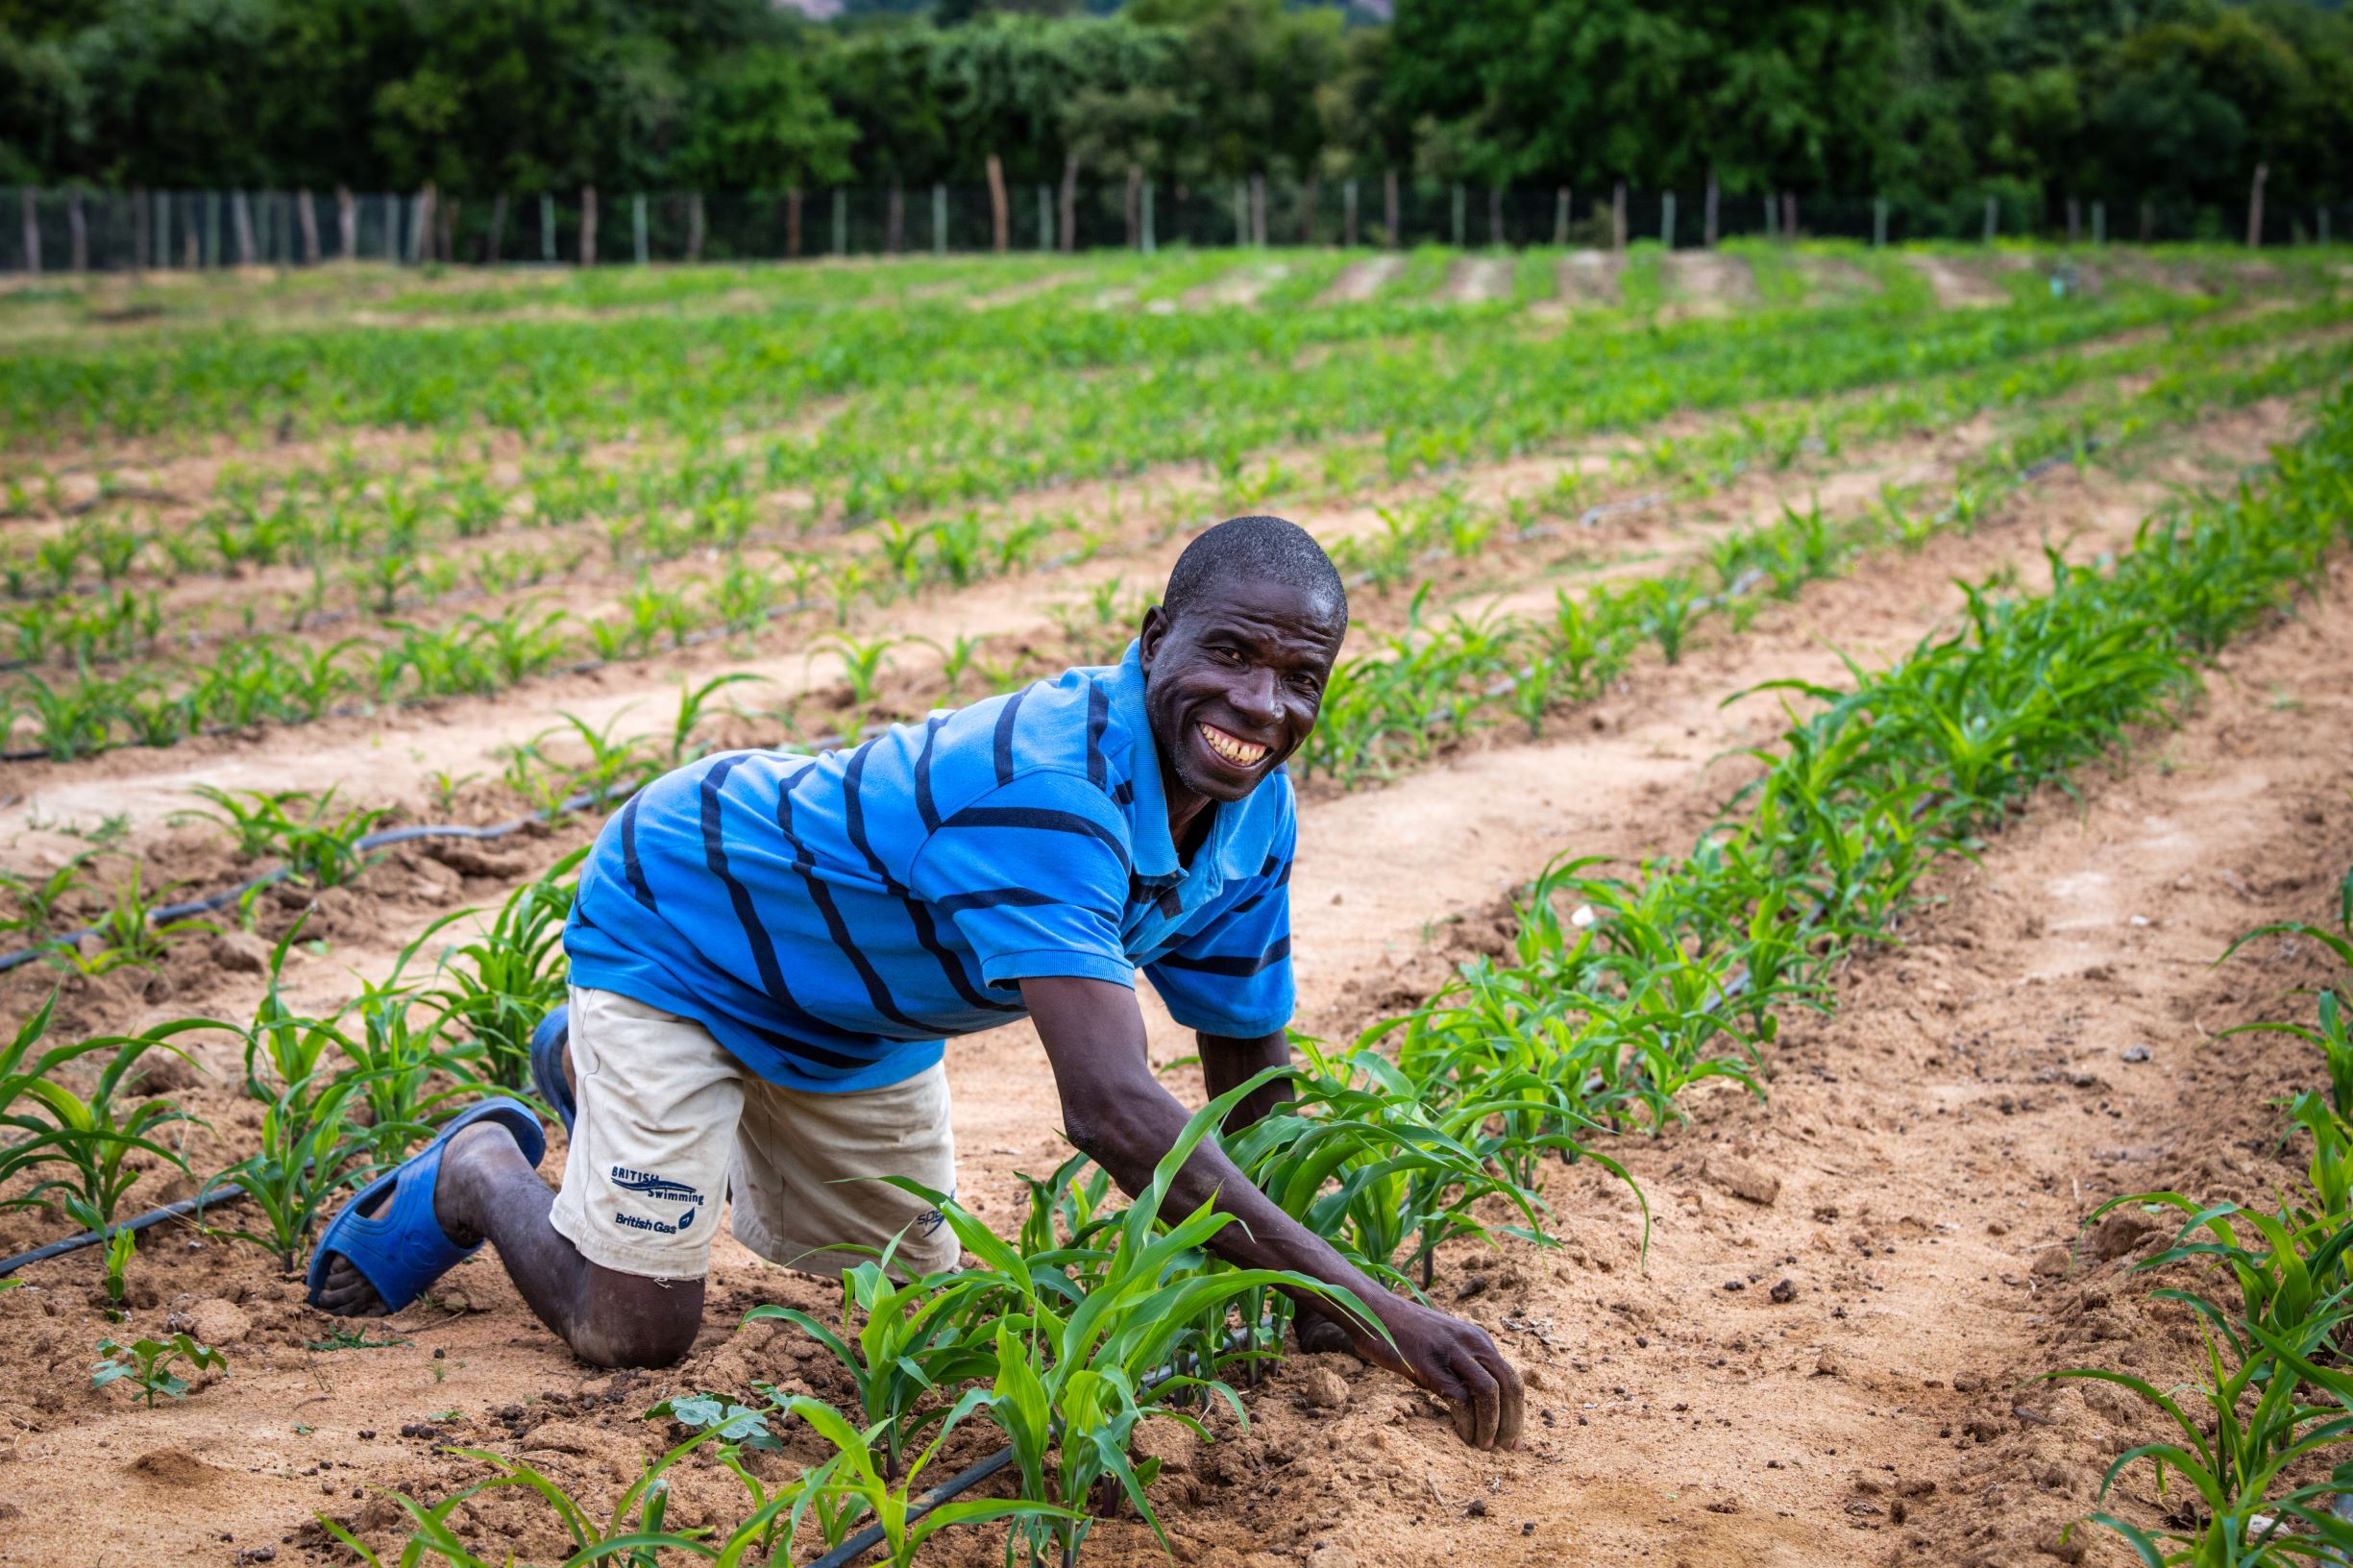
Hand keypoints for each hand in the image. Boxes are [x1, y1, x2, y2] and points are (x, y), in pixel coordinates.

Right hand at [1296, 1292, 1524, 1450]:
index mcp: (1478, 1340)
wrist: (1371, 1310)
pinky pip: (1459, 1398)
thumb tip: (1478, 1409)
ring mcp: (1451, 1352)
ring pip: (1489, 1392)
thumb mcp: (1444, 1346)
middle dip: (1512, 1422)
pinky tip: (1462, 1435)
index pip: (1511, 1379)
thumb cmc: (1404, 1335)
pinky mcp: (1429, 1365)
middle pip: (1509, 1386)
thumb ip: (1463, 1369)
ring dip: (1492, 1425)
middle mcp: (1472, 1342)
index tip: (1514, 1440)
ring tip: (1484, 1446)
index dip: (1518, 1413)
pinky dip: (1466, 1422)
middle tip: (1506, 1448)